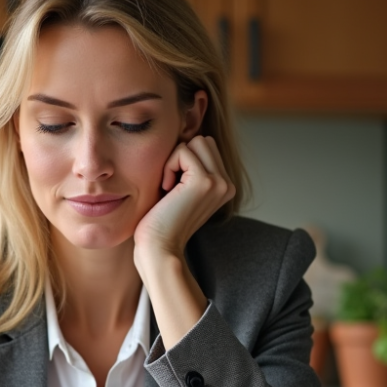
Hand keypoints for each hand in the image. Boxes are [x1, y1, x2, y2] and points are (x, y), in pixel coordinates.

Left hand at [133, 135, 235, 264]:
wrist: (159, 249)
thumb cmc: (160, 222)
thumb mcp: (180, 191)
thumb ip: (189, 169)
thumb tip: (186, 137)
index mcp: (224, 186)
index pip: (205, 147)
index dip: (183, 160)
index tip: (174, 188)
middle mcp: (227, 183)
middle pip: (203, 140)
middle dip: (181, 156)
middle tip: (171, 186)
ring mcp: (219, 182)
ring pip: (196, 141)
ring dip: (175, 160)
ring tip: (170, 187)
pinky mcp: (204, 181)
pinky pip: (182, 151)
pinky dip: (168, 167)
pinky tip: (167, 190)